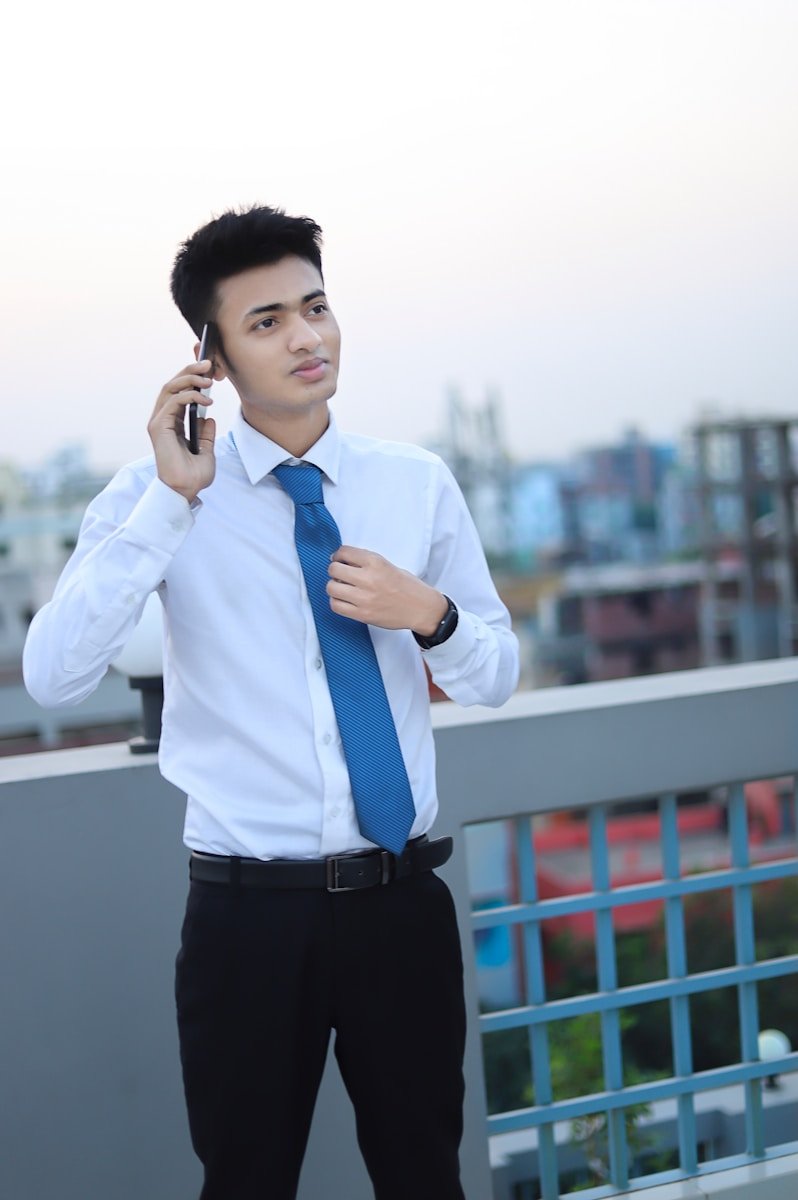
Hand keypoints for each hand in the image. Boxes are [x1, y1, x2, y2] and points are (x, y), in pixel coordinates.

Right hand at [148, 360, 216, 501]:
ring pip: (170, 388)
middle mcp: (162, 419)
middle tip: (208, 363)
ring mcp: (158, 422)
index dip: (191, 378)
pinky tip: (206, 401)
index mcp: (172, 423)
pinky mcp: (159, 427)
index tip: (210, 370)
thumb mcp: (206, 450)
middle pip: (172, 385)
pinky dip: (190, 396)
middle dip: (190, 371)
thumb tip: (209, 419)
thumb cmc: (193, 475)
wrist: (185, 490)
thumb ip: (205, 434)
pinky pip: (173, 402)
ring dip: (190, 379)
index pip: (178, 392)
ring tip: (209, 378)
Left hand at [327, 546, 447, 633]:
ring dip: (334, 586)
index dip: (338, 555)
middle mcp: (368, 578)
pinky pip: (336, 606)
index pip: (344, 551)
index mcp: (376, 562)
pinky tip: (345, 600)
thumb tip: (342, 561)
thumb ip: (366, 562)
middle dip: (334, 570)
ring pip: (331, 588)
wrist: (421, 608)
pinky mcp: (362, 614)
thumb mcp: (388, 565)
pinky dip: (336, 601)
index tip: (339, 559)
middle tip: (340, 574)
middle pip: (334, 569)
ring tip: (343, 588)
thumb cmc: (407, 586)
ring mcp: (364, 598)